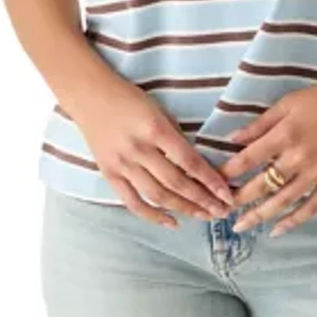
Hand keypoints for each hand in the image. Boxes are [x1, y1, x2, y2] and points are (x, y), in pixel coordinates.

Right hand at [70, 75, 235, 226]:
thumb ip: (175, 137)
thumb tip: (197, 165)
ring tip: (204, 216)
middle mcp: (139, 149)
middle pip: (176, 183)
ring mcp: (122, 164)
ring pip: (157, 195)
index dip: (210, 181)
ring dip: (183, 209)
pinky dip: (152, 215)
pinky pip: (132, 201)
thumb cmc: (129, 98)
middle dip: (202, 200)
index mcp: (155, 129)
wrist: (90, 95)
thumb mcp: (159, 110)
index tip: (227, 194)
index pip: (189, 162)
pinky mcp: (109, 174)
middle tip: (221, 211)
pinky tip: (172, 222)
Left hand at [219, 75, 316, 236]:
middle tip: (219, 211)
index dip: (229, 172)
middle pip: (262, 185)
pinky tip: (277, 230)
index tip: (213, 181)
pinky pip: (311, 207)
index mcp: (285, 135)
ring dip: (259, 216)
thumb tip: (232, 139)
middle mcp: (299, 158)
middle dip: (238, 200)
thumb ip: (260, 123)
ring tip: (240, 227)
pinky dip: (294, 221)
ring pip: (283, 202)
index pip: (249, 159)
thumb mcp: (288, 103)